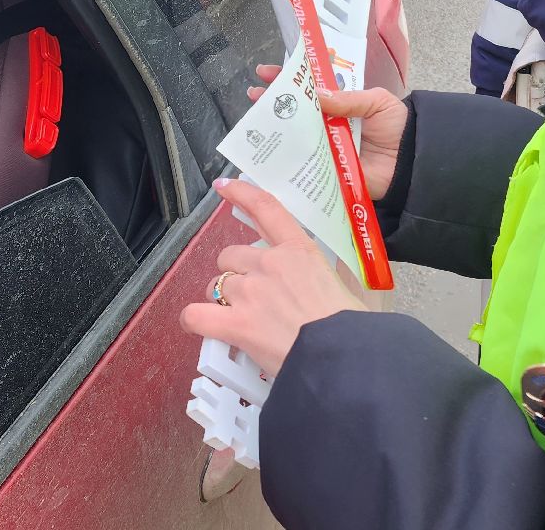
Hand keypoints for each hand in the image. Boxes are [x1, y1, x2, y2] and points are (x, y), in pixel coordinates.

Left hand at [180, 179, 366, 375]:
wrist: (341, 358)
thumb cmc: (351, 329)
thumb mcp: (346, 288)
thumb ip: (322, 277)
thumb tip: (318, 285)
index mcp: (300, 250)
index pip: (266, 208)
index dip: (242, 193)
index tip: (225, 185)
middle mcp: (269, 264)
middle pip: (231, 256)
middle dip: (235, 272)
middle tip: (251, 296)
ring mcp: (249, 293)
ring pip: (216, 284)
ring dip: (221, 298)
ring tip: (237, 318)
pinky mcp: (235, 324)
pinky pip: (196, 315)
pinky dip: (193, 320)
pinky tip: (199, 325)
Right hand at [247, 66, 405, 200]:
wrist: (413, 162)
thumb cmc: (398, 126)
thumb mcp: (376, 102)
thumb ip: (347, 98)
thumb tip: (316, 93)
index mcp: (341, 103)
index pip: (310, 88)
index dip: (289, 79)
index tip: (267, 72)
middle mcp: (329, 124)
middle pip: (296, 112)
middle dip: (273, 102)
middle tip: (254, 95)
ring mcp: (326, 147)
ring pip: (296, 137)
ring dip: (275, 130)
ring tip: (256, 121)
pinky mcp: (328, 170)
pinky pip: (306, 165)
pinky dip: (288, 161)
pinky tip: (269, 155)